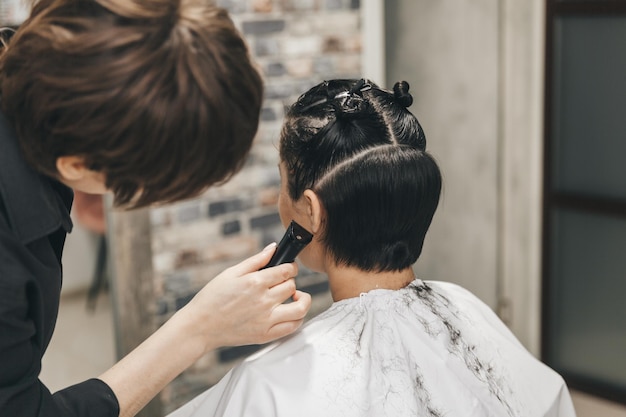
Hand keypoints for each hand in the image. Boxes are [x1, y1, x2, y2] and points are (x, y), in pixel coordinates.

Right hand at [181, 243, 311, 350]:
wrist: (200, 326)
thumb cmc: (212, 298)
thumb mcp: (231, 273)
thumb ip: (255, 260)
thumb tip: (274, 248)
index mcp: (255, 282)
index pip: (286, 270)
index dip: (290, 267)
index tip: (287, 268)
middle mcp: (264, 301)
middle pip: (291, 286)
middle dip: (289, 281)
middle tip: (281, 283)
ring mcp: (266, 320)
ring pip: (300, 307)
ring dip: (302, 299)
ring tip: (295, 297)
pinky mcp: (265, 335)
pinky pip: (292, 327)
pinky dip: (298, 318)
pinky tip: (290, 312)